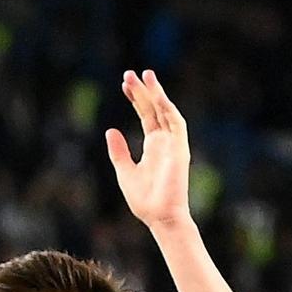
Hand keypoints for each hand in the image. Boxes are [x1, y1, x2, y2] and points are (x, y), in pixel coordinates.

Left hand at [106, 70, 190, 227]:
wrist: (160, 217)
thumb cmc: (145, 200)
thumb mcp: (125, 171)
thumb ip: (119, 151)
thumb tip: (111, 130)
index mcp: (153, 147)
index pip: (146, 116)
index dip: (136, 99)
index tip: (124, 85)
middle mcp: (165, 142)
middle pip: (154, 110)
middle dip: (143, 91)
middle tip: (130, 74)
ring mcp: (173, 145)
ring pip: (166, 112)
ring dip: (157, 93)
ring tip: (145, 76)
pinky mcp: (180, 150)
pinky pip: (176, 124)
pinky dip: (168, 108)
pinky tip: (157, 95)